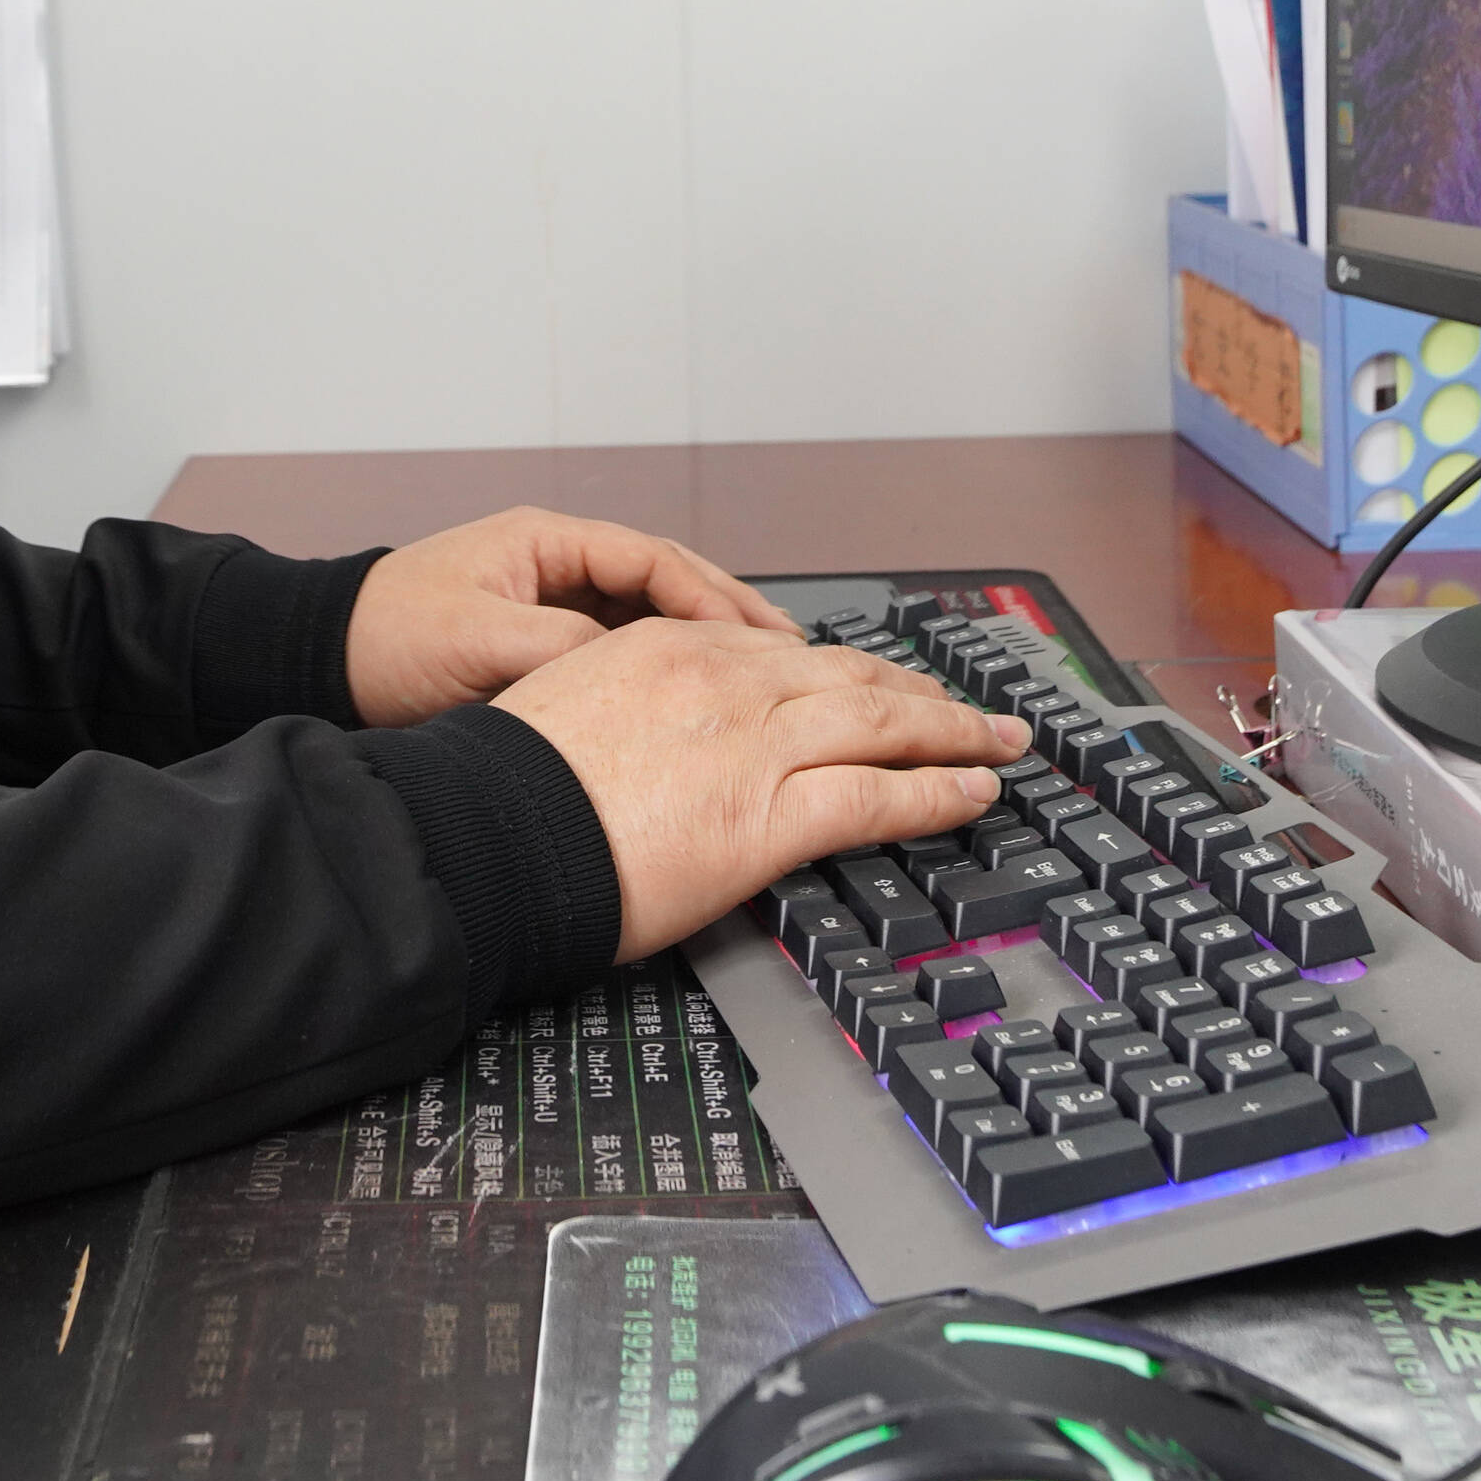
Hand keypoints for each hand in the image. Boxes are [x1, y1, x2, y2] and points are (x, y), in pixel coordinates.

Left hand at [342, 505, 795, 726]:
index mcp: (547, 543)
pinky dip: (661, 669)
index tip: (756, 637)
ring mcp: (553, 603)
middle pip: (667, 584)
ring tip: (760, 677)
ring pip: (649, 619)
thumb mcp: (476, 644)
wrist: (322, 663)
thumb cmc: (383, 640)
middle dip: (729, 617)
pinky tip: (693, 700)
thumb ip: (558, 649)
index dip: (713, 598)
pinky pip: (619, 650)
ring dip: (702, 644)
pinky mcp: (543, 644)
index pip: (655, 560)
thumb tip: (630, 664)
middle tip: (788, 652)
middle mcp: (558, 565)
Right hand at [485, 620, 1017, 957]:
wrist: (483, 833)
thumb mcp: (568, 708)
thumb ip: (631, 709)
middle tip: (969, 708)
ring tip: (996, 744)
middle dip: (921, 691)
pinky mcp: (769, 815)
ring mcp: (753, 744)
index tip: (875, 682)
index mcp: (669, 648)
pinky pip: (878, 796)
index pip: (783, 652)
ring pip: (881, 722)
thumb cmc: (506, 789)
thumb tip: (656, 739)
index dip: (845, 669)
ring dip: (952, 732)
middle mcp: (723, 680)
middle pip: (850, 676)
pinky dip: (936, 792)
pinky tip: (971, 793)